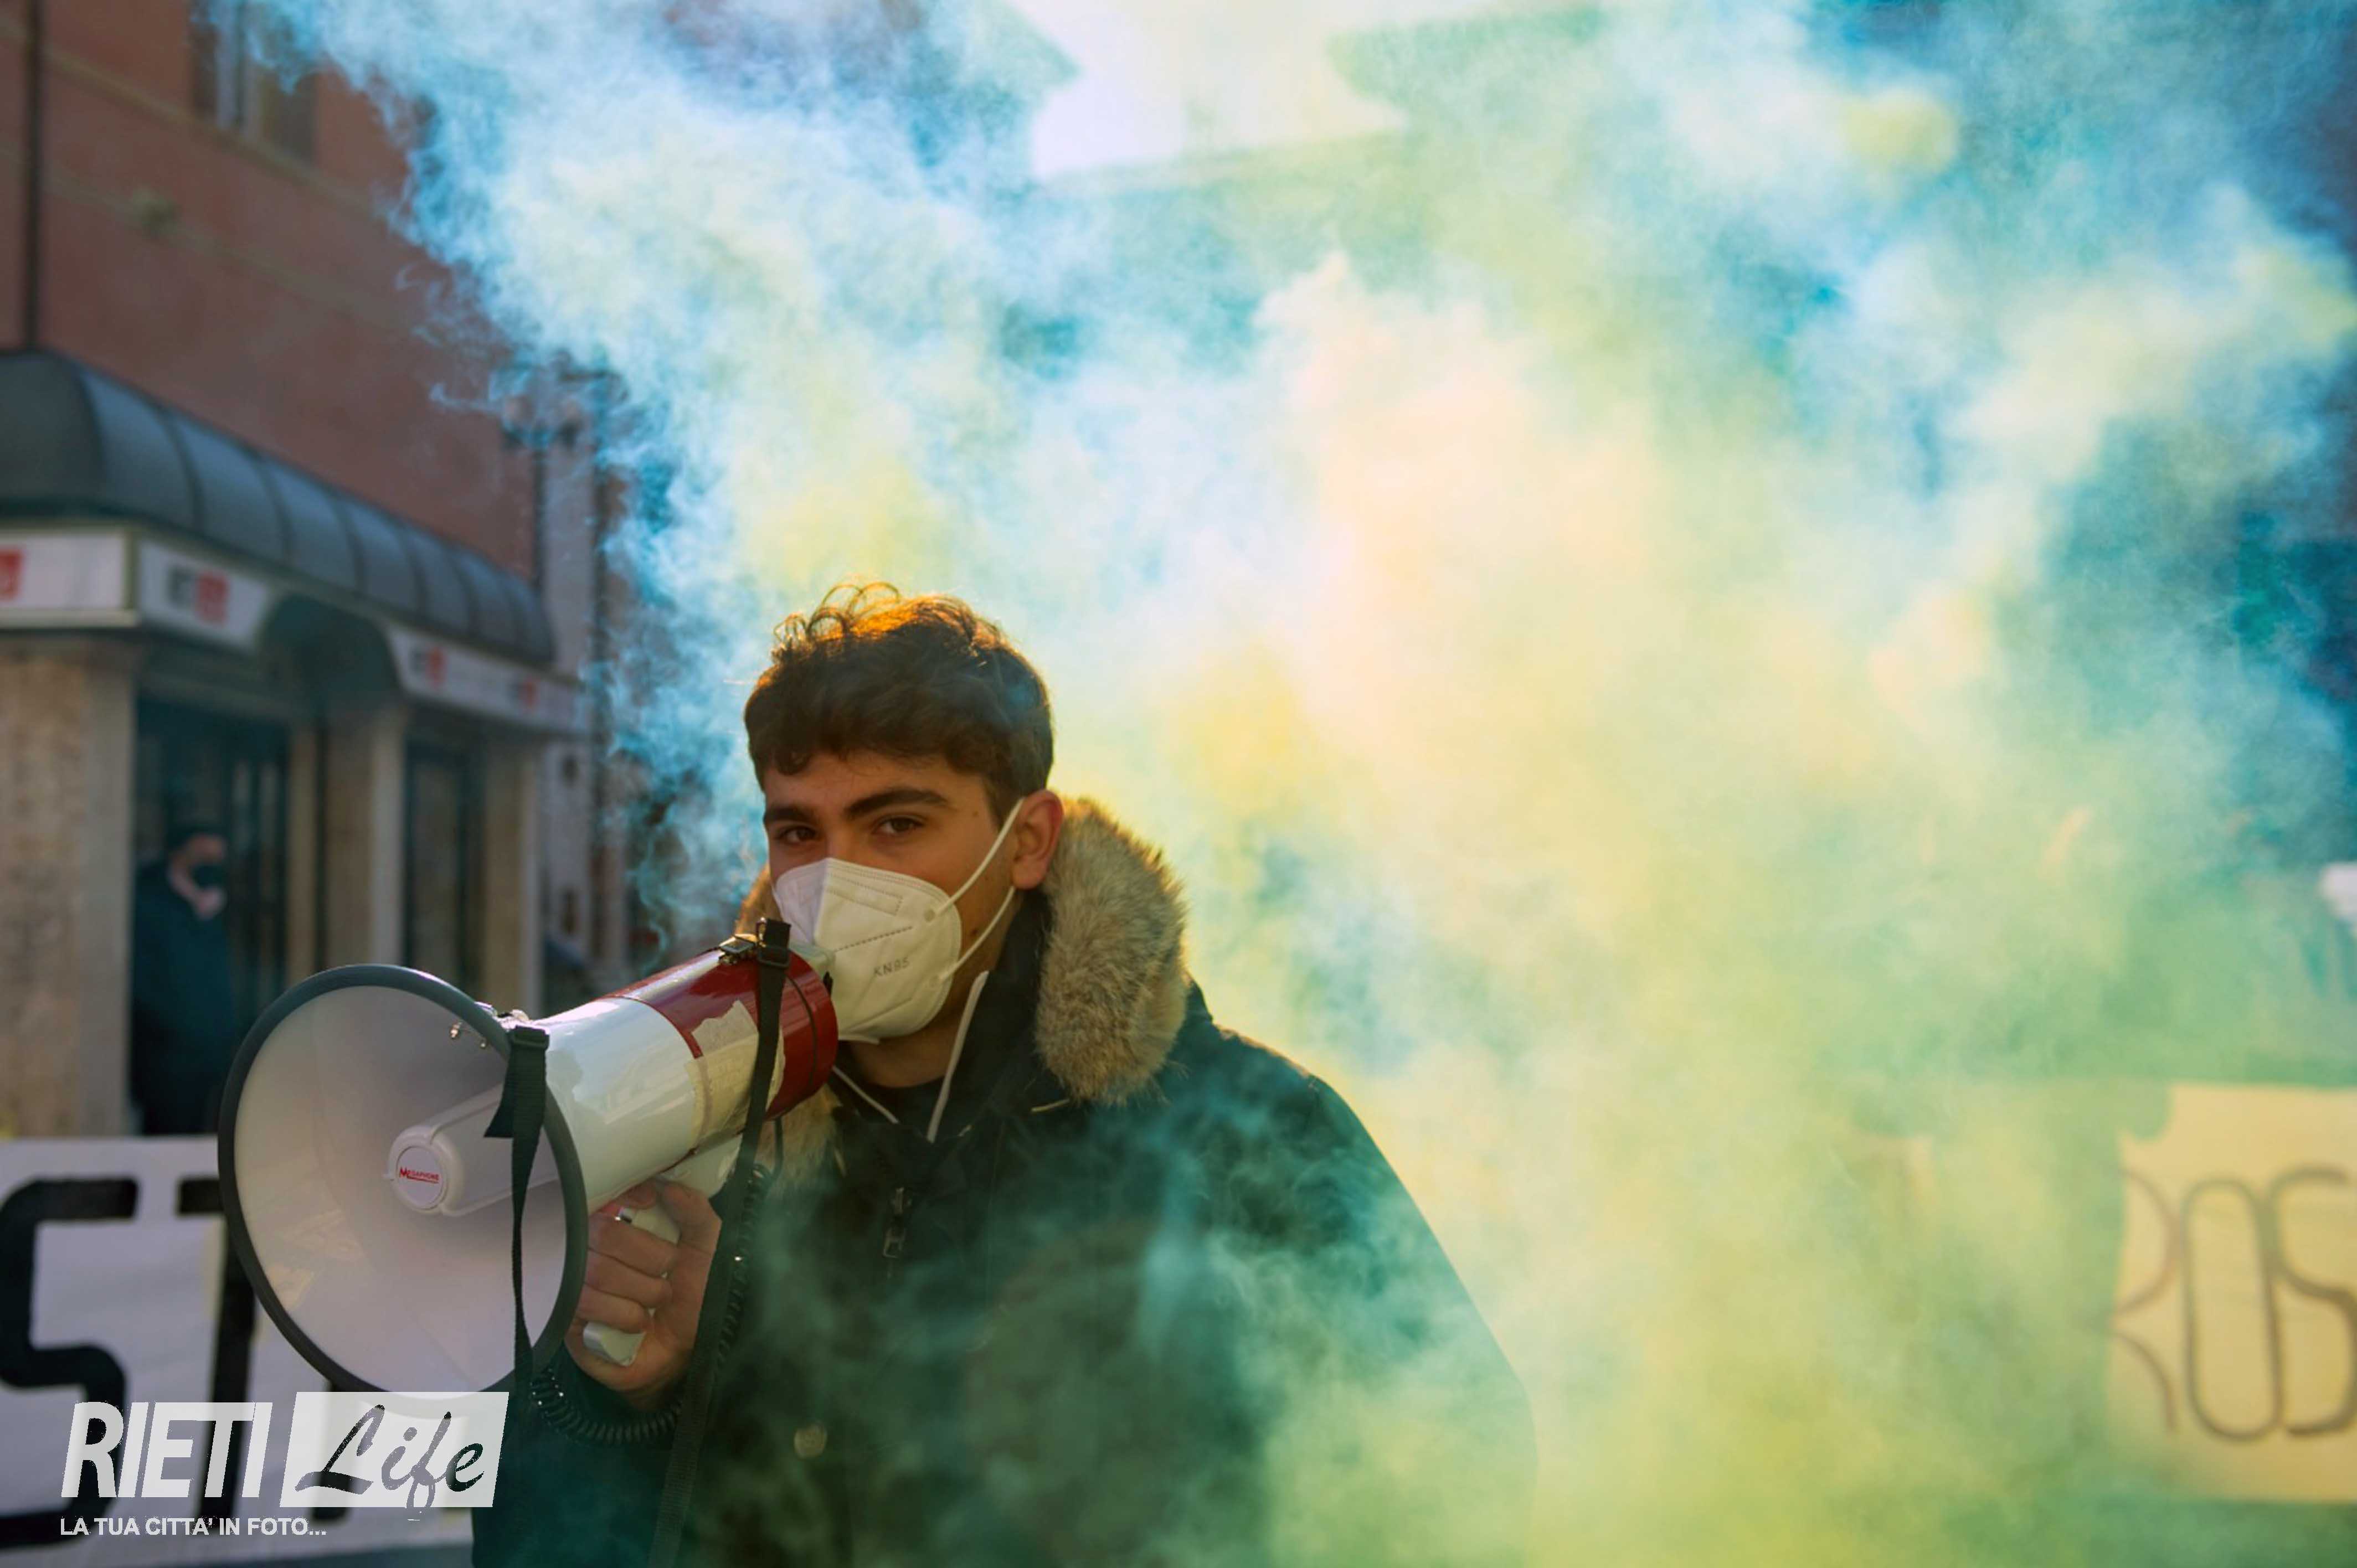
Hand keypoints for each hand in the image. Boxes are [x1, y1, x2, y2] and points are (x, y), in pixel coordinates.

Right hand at [565, 1180, 719, 1409]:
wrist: (687, 1348)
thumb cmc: (694, 1290)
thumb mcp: (706, 1245)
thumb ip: (694, 1211)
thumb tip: (669, 1185)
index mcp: (622, 1223)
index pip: (605, 1195)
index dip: (625, 1196)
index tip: (650, 1202)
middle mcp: (591, 1249)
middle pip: (601, 1232)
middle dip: (647, 1254)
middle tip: (668, 1271)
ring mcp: (574, 1283)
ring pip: (594, 1270)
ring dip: (640, 1289)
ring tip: (657, 1300)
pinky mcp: (568, 1318)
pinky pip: (585, 1305)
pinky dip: (623, 1314)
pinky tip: (639, 1323)